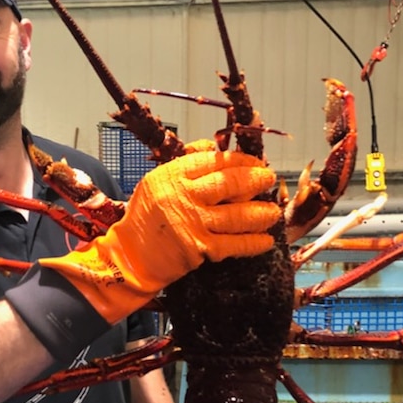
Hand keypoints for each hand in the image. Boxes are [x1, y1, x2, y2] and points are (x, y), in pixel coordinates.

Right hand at [39, 148, 281, 323]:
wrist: (130, 257)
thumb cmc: (145, 218)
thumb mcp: (156, 182)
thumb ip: (184, 162)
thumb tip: (212, 145)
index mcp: (171, 176)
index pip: (212, 161)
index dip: (238, 159)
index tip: (253, 161)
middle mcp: (182, 197)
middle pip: (230, 183)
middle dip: (256, 179)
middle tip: (268, 178)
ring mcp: (192, 223)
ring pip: (238, 214)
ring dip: (261, 212)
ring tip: (272, 211)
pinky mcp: (199, 248)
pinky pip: (234, 244)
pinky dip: (253, 242)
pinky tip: (266, 240)